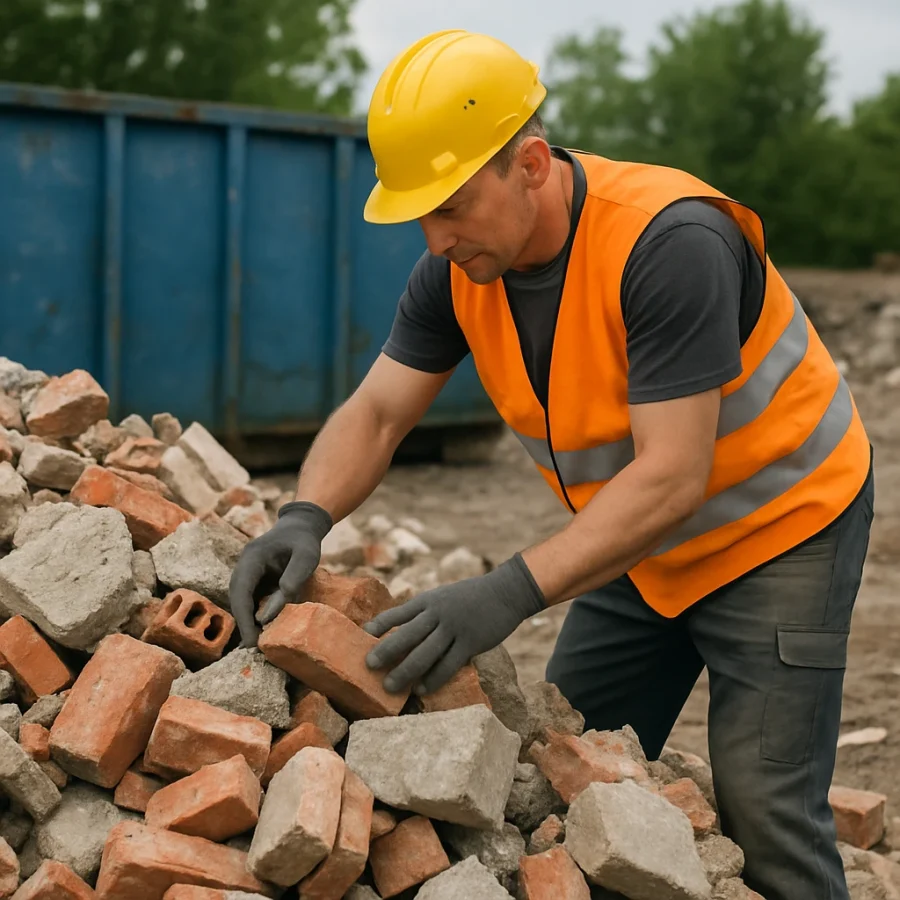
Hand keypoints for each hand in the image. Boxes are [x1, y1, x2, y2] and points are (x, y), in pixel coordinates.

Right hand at [228, 501, 332, 647]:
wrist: (302, 526)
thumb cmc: (305, 540)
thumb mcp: (307, 555)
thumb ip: (293, 578)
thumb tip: (272, 612)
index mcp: (252, 557)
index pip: (240, 590)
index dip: (243, 617)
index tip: (251, 640)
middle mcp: (244, 566)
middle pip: (237, 598)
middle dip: (243, 624)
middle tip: (255, 649)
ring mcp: (248, 573)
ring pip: (242, 601)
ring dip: (248, 621)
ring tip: (260, 645)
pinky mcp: (255, 580)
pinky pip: (251, 599)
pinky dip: (255, 615)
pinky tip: (264, 631)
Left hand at [362, 553, 545, 694]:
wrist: (505, 592)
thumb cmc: (470, 596)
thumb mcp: (444, 596)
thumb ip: (425, 611)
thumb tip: (400, 630)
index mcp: (429, 599)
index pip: (399, 612)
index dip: (380, 624)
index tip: (363, 636)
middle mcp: (439, 612)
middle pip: (407, 634)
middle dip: (386, 651)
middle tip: (368, 665)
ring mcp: (455, 627)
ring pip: (425, 653)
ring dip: (405, 671)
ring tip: (390, 686)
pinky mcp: (471, 642)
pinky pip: (448, 664)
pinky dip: (434, 678)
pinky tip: (422, 689)